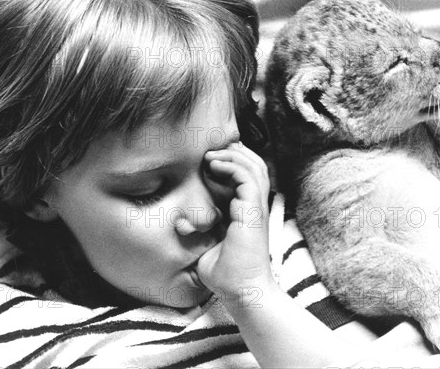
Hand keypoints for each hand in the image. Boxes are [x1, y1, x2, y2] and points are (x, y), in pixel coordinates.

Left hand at [197, 141, 273, 304]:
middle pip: (255, 167)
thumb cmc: (227, 275)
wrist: (242, 290)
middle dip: (236, 153)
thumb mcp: (208, 247)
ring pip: (255, 167)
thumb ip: (200, 232)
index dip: (232, 163)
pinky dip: (232, 165)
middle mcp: (255, 206)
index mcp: (247, 212)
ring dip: (233, 156)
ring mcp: (257, 207)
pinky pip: (247, 177)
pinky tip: (214, 164)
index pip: (246, 178)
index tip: (209, 160)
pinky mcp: (254, 210)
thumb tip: (182, 224)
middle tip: (213, 149)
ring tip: (212, 154)